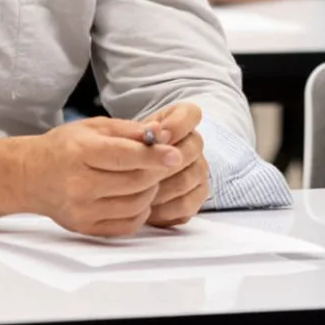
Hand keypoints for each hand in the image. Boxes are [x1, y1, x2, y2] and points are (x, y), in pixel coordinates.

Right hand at [21, 117, 183, 236]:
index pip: (125, 157)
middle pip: (136, 182)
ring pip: (136, 204)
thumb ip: (128, 130)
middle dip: (156, 172)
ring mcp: (82, 210)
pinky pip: (128, 224)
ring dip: (150, 190)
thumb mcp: (93, 127)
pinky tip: (135, 196)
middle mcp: (79, 184)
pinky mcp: (86, 227)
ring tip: (145, 178)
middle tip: (160, 163)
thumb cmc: (63, 148)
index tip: (175, 154)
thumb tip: (161, 133)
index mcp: (80, 153)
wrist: (30, 176)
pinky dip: (140, 210)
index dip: (154, 156)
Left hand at [139, 102, 209, 226]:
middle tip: (140, 170)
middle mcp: (195, 144)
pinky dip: (164, 209)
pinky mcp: (196, 196)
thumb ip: (141, 132)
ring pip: (187, 179)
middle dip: (163, 162)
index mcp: (181, 120)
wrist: (125, 174)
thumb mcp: (129, 137)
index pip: (191, 114)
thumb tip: (153, 131)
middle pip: (192, 149)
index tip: (157, 136)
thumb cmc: (128, 151)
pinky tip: (147, 208)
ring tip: (137, 192)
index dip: (176, 126)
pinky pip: (186, 204)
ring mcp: (199, 170)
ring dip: (160, 188)